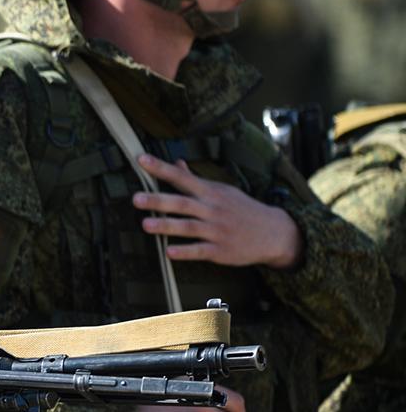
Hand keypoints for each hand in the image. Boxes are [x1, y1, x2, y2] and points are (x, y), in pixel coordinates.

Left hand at [132, 154, 302, 268]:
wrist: (273, 233)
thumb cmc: (242, 209)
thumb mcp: (221, 190)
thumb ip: (195, 180)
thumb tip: (176, 163)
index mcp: (211, 192)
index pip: (182, 177)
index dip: (161, 168)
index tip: (141, 159)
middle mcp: (212, 209)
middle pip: (182, 203)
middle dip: (159, 200)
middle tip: (136, 198)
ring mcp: (217, 230)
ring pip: (188, 227)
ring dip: (167, 225)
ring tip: (145, 224)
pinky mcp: (220, 251)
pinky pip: (200, 251)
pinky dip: (185, 251)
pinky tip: (169, 252)